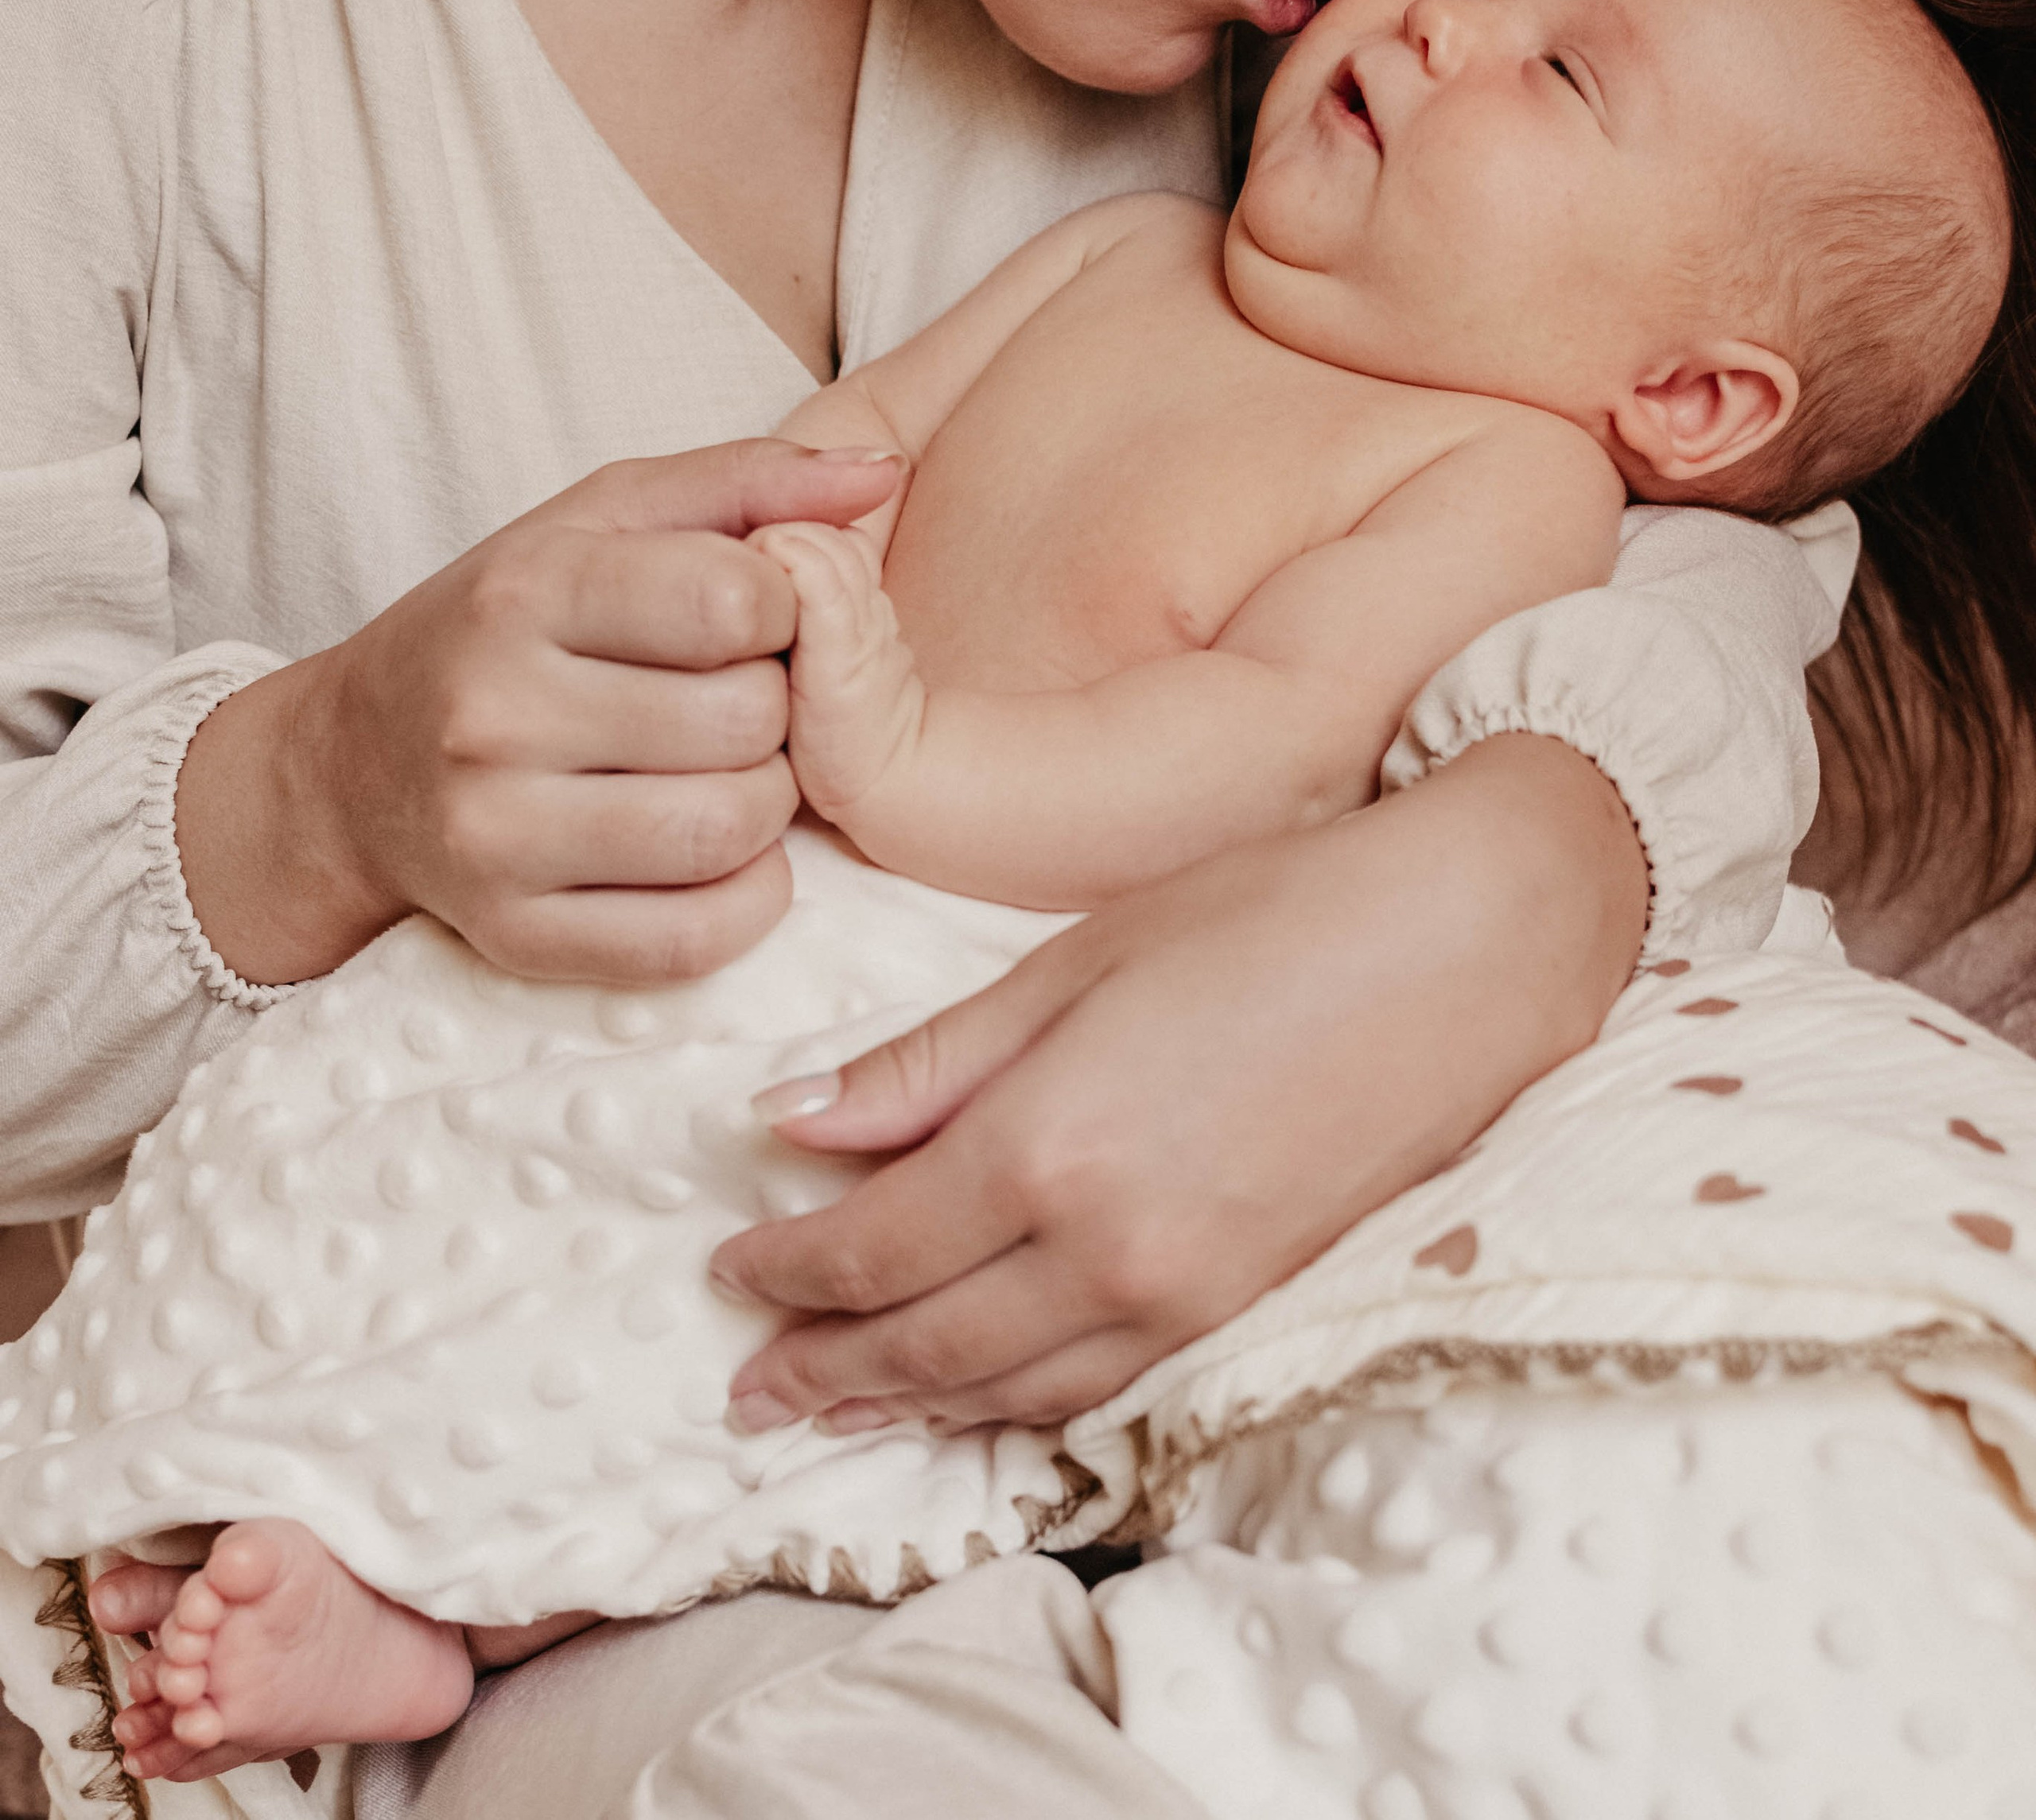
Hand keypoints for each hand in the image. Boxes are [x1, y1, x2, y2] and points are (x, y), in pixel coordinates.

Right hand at [175, 440, 899, 987]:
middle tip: (738, 701)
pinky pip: (693, 940)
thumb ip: (751, 482)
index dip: (783, 608)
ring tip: (725, 770)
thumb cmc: (508, 624)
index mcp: (525, 591)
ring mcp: (496, 837)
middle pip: (746, 722)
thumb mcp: (606, 518)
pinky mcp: (513, 936)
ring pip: (730, 830)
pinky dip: (746, 900)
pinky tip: (722, 853)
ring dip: (766, 802)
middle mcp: (496, 714)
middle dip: (776, 709)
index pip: (734, 599)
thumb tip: (883, 468)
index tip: (753, 617)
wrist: (357, 765)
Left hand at [712, 735, 1645, 1430]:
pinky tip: (975, 1396)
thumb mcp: (1074, 962)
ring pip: (1006, 1389)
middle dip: (822, 1365)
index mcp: (1045, 1150)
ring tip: (832, 1409)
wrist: (1459, 953)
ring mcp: (1181, 1299)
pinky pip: (1096, 1390)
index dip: (785, 1266)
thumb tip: (789, 1122)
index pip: (871, 1248)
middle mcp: (1104, 1253)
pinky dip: (1013, 1405)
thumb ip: (931, 1062)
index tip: (728, 1265)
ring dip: (905, 1403)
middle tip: (747, 1386)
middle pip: (924, 1342)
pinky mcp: (1241, 1311)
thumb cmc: (1265, 916)